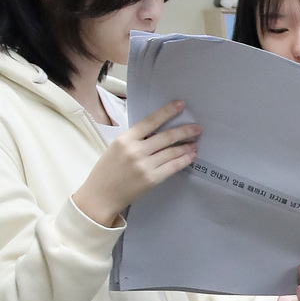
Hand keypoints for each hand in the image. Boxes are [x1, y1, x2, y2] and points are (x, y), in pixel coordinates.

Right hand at [72, 100, 199, 226]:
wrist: (100, 195)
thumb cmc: (107, 171)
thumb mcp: (116, 147)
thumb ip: (135, 139)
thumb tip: (157, 131)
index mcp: (125, 138)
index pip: (150, 121)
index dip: (167, 112)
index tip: (180, 105)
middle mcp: (135, 150)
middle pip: (166, 136)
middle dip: (185, 131)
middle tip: (197, 128)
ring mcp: (144, 165)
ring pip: (172, 152)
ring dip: (186, 146)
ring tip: (195, 143)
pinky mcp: (151, 179)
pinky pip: (172, 167)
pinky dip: (184, 160)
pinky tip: (190, 156)